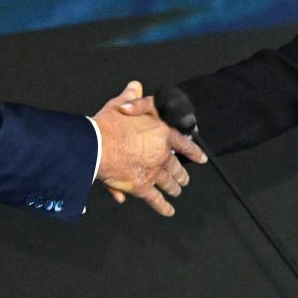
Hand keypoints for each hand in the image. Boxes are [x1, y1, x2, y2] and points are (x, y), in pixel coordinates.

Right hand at [93, 82, 205, 216]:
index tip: (201, 159)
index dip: (194, 151)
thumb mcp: (119, 104)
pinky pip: (155, 199)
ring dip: (174, 188)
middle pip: (176, 167)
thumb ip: (131, 97)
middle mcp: (161, 154)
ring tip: (177, 191)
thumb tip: (135, 86)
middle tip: (184, 179)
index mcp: (161, 133)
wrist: (96, 145)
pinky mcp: (141, 187)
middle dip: (181, 174)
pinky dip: (163, 206)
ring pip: (168, 183)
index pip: (184, 143)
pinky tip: (169, 211)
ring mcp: (153, 172)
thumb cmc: (107, 125)